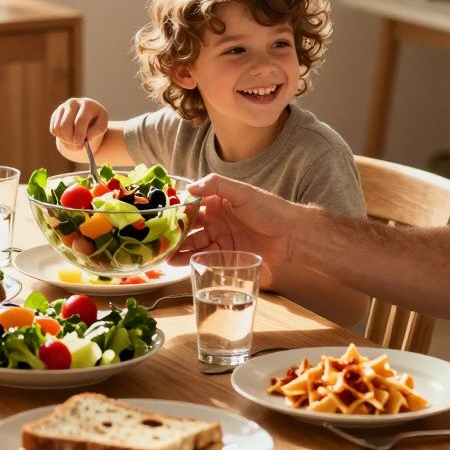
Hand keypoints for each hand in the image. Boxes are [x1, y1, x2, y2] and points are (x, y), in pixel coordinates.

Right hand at [50, 98, 108, 153]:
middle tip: (77, 146)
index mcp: (87, 104)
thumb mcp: (102, 126)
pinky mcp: (56, 113)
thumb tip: (87, 136)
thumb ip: (97, 130)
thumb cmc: (96, 123)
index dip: (79, 135)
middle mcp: (73, 103)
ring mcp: (63, 107)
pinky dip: (60, 137)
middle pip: (65, 126)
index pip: (79, 121)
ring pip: (58, 128)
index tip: (80, 144)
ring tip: (75, 141)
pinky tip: (69, 136)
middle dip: (70, 139)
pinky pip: (53, 129)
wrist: (88, 118)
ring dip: (65, 140)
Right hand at [171, 174, 293, 267]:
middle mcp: (216, 218)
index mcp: (217, 200)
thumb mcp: (242, 192)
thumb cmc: (269, 208)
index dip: (175, 210)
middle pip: (189, 226)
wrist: (292, 234)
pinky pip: (205, 257)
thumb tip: (189, 188)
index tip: (159, 216)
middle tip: (157, 240)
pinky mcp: (227, 253)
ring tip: (164, 256)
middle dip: (173, 233)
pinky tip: (178, 264)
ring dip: (179, 249)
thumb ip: (216, 185)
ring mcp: (221, 236)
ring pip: (194, 243)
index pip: (191, 203)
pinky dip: (192, 260)